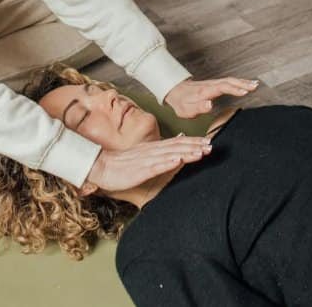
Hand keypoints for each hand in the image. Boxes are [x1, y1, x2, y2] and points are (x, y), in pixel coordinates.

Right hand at [84, 134, 212, 192]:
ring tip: (201, 152)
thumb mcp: (142, 158)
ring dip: (186, 153)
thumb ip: (157, 154)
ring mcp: (145, 161)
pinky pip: (154, 167)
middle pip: (176, 147)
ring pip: (169, 155)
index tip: (208, 141)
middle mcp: (151, 152)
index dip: (193, 142)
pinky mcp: (139, 171)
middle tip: (211, 145)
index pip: (176, 143)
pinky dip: (166, 163)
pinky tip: (177, 162)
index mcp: (152, 149)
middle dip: (195, 146)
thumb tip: (174, 152)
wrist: (100, 168)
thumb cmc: (121, 165)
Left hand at [165, 76, 259, 118]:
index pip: (221, 88)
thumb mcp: (186, 110)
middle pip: (228, 81)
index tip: (244, 91)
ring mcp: (213, 83)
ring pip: (230, 80)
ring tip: (255, 84)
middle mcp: (210, 85)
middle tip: (255, 86)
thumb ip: (198, 107)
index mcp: (205, 92)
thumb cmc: (182, 103)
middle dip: (242, 83)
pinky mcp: (215, 84)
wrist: (175, 92)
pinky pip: (229, 81)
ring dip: (243, 81)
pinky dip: (239, 81)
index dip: (233, 89)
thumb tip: (210, 104)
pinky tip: (246, 83)